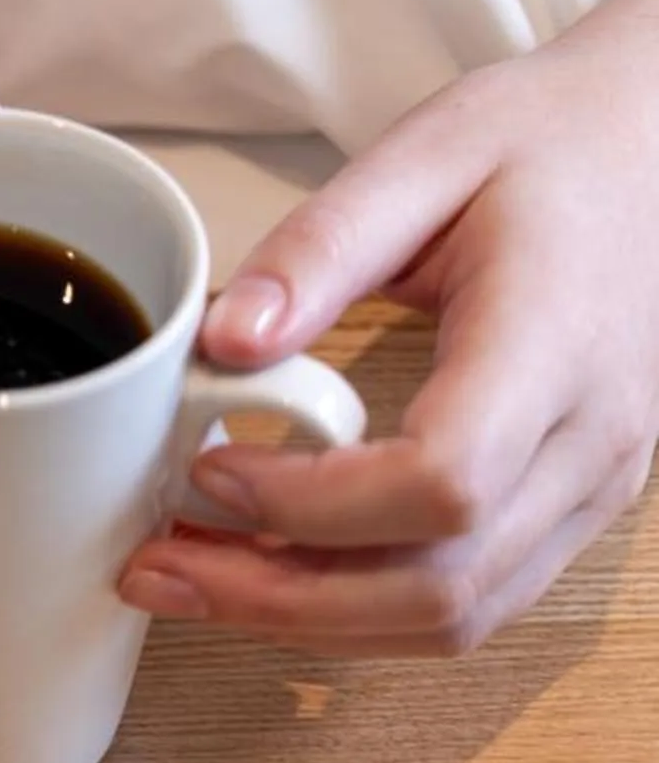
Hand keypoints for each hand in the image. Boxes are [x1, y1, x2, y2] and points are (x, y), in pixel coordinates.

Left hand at [120, 0, 658, 654]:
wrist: (653, 147)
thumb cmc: (546, 143)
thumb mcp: (426, 152)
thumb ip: (320, 246)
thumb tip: (223, 341)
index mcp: (556, 345)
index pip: (444, 480)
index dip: (312, 503)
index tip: (209, 471)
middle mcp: (593, 440)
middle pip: (442, 582)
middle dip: (281, 598)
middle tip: (154, 567)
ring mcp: (595, 485)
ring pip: (456, 615)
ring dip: (310, 619)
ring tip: (188, 578)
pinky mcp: (573, 504)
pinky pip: (470, 597)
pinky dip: (360, 605)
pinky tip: (268, 569)